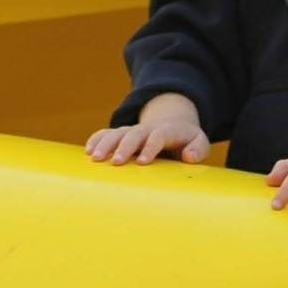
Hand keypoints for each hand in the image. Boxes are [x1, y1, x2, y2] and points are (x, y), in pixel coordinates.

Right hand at [85, 118, 209, 164]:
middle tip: (115, 162)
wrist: (174, 125)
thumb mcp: (199, 142)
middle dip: (124, 147)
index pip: (158, 136)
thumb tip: (188, 156)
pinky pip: (107, 133)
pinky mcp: (123, 134)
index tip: (142, 162)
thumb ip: (198, 149)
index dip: (150, 147)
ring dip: (105, 143)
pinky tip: (87, 150)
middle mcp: (147, 129)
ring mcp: (133, 130)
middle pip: (134, 133)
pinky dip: (97, 138)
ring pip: (117, 132)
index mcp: (167, 130)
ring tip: (94, 157)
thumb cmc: (187, 141)